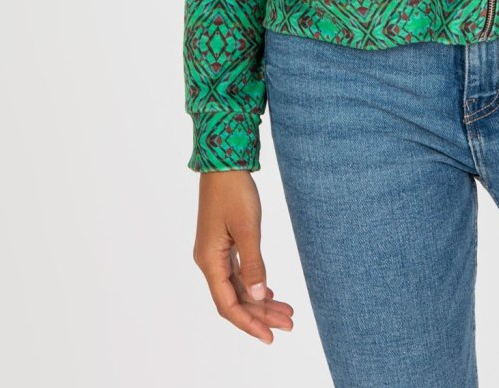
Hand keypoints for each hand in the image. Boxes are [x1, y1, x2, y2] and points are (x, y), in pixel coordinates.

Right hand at [192, 169, 294, 343]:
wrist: (224, 161)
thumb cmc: (234, 191)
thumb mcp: (248, 228)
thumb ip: (254, 265)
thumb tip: (258, 297)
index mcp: (209, 261)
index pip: (227, 305)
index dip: (248, 323)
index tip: (270, 337)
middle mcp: (209, 261)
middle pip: (235, 299)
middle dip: (261, 314)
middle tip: (289, 324)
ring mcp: (216, 252)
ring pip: (239, 287)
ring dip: (261, 300)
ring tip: (287, 312)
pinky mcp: (224, 243)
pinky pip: (238, 273)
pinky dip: (255, 284)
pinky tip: (269, 292)